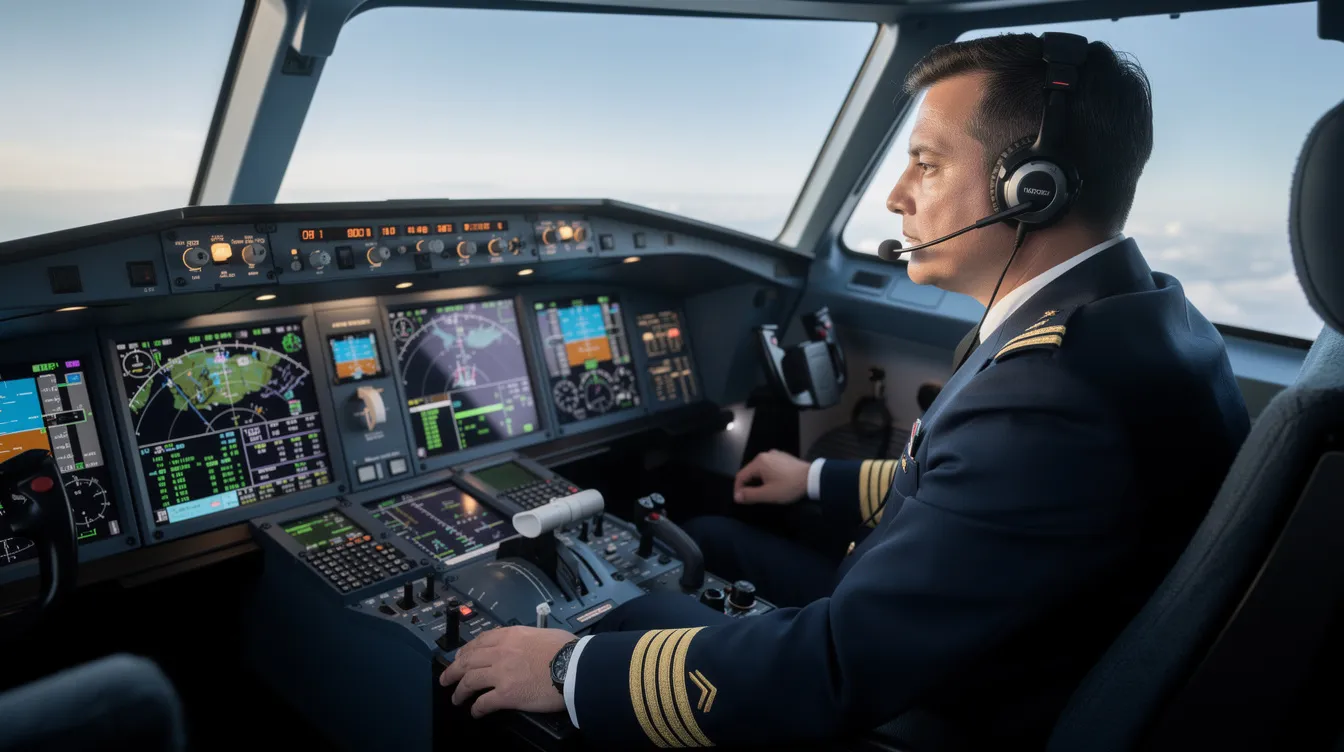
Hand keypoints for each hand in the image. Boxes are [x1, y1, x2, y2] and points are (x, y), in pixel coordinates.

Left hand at [438, 626, 574, 717]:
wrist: (575, 667)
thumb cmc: (567, 650)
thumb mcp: (542, 633)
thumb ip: (526, 639)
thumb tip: (524, 646)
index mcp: (510, 635)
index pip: (480, 641)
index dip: (466, 651)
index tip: (461, 657)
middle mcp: (501, 652)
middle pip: (467, 661)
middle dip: (453, 670)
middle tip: (446, 678)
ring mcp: (501, 673)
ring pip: (469, 681)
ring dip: (459, 691)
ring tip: (456, 697)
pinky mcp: (506, 694)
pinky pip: (483, 702)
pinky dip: (476, 709)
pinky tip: (475, 712)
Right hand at [733, 449, 809, 504]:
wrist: (813, 478)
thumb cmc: (789, 486)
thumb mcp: (768, 494)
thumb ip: (750, 495)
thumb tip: (737, 496)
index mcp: (759, 462)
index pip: (741, 476)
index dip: (738, 489)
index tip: (740, 500)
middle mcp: (765, 455)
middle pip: (750, 471)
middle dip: (748, 485)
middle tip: (752, 499)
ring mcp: (775, 455)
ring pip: (760, 469)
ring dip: (758, 481)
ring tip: (764, 493)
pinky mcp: (784, 457)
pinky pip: (770, 466)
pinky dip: (767, 476)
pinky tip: (775, 484)